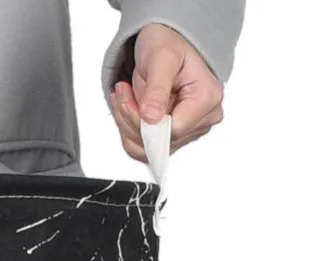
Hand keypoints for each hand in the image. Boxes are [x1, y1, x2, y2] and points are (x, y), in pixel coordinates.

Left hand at [109, 23, 224, 161]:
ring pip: (146, 148)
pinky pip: (143, 148)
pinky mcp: (174, 137)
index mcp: (208, 99)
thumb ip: (157, 88)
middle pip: (158, 142)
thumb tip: (152, 118)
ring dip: (126, 123)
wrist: (167, 42)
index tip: (126, 94)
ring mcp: (189, 131)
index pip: (172, 131)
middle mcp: (204, 119)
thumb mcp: (161, 58)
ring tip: (123, 95)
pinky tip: (126, 106)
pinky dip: (128, 129)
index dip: (143, 120)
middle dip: (131, 118)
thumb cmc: (169, 44)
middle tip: (122, 91)